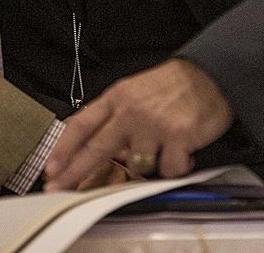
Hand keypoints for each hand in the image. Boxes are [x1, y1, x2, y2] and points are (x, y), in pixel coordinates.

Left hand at [44, 59, 233, 190]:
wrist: (212, 75)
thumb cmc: (175, 85)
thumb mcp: (137, 90)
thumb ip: (115, 115)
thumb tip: (99, 147)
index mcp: (119, 97)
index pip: (82, 124)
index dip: (63, 148)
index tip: (51, 167)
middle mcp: (132, 111)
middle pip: (96, 149)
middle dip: (74, 173)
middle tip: (59, 188)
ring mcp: (154, 125)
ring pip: (137, 166)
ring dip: (150, 164)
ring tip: (164, 146)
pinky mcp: (178, 137)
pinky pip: (168, 169)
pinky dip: (177, 166)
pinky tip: (183, 150)